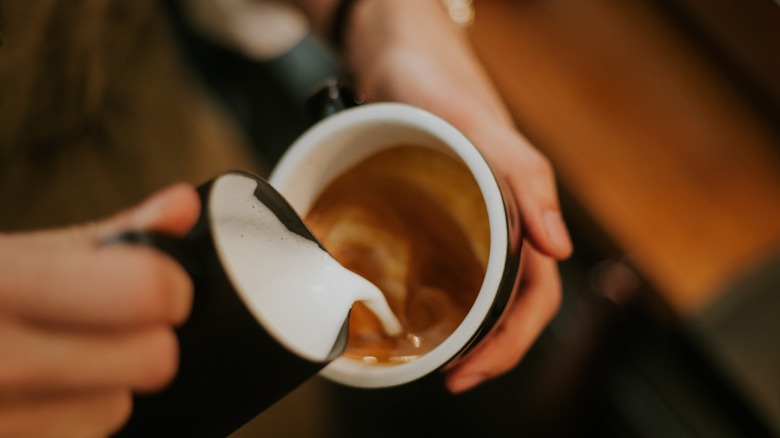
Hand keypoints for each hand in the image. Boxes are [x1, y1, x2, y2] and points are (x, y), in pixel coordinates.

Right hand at [0, 184, 198, 436]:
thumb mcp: (3, 254)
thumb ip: (103, 235)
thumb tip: (184, 206)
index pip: (145, 293)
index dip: (167, 287)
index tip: (157, 285)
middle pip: (148, 361)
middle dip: (140, 341)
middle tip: (101, 324)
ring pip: (112, 412)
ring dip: (98, 388)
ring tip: (43, 361)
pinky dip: (63, 423)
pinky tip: (25, 398)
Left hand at [343, 0, 572, 391]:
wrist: (394, 49)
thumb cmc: (437, 80)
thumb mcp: (480, 126)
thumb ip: (523, 178)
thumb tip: (559, 251)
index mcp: (521, 206)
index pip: (535, 294)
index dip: (510, 341)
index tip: (470, 370)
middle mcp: (502, 217)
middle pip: (512, 301)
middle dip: (490, 348)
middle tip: (450, 376)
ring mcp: (472, 216)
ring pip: (485, 287)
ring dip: (470, 330)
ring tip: (440, 356)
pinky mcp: (443, 209)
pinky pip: (454, 262)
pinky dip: (445, 296)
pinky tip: (420, 310)